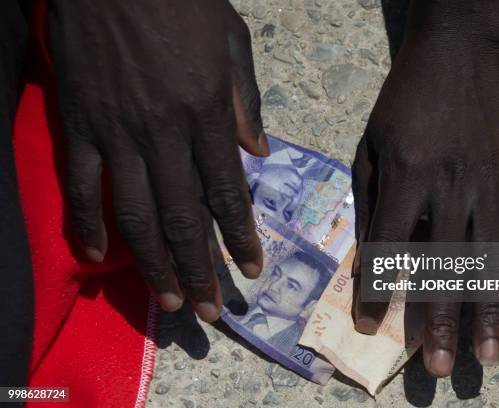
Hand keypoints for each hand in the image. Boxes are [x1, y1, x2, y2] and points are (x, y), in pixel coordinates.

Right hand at [48, 0, 267, 320]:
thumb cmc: (181, 2)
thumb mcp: (232, 42)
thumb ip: (245, 100)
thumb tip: (260, 151)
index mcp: (206, 113)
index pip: (228, 192)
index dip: (241, 237)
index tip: (253, 270)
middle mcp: (164, 133)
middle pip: (184, 217)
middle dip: (202, 269)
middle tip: (213, 311)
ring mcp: (116, 133)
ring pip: (135, 215)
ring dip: (153, 264)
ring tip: (170, 301)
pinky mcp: (78, 125)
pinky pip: (81, 186)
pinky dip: (87, 226)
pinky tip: (96, 258)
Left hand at [352, 0, 498, 376]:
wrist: (457, 53)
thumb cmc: (404, 100)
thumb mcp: (371, 144)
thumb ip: (370, 198)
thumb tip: (368, 253)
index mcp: (404, 179)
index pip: (388, 250)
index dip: (377, 293)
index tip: (370, 329)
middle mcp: (448, 189)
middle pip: (443, 268)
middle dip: (439, 321)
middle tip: (439, 369)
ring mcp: (491, 185)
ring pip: (491, 261)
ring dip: (492, 313)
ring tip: (489, 358)